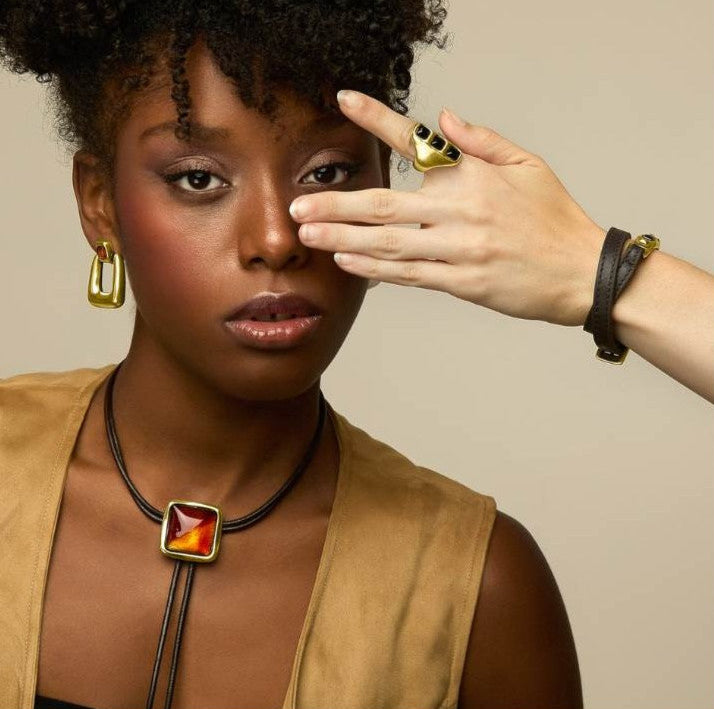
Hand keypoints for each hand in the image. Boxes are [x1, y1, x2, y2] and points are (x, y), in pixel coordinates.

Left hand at [289, 89, 607, 326]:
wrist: (580, 272)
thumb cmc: (554, 218)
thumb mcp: (528, 165)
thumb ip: (482, 141)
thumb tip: (443, 119)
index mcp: (473, 176)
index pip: (416, 141)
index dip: (378, 120)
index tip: (344, 101)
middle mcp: (460, 212)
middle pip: (385, 206)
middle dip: (335, 205)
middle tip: (296, 205)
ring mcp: (458, 251)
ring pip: (388, 245)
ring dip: (343, 240)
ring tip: (308, 235)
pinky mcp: (461, 283)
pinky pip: (409, 275)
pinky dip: (374, 269)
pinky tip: (347, 263)